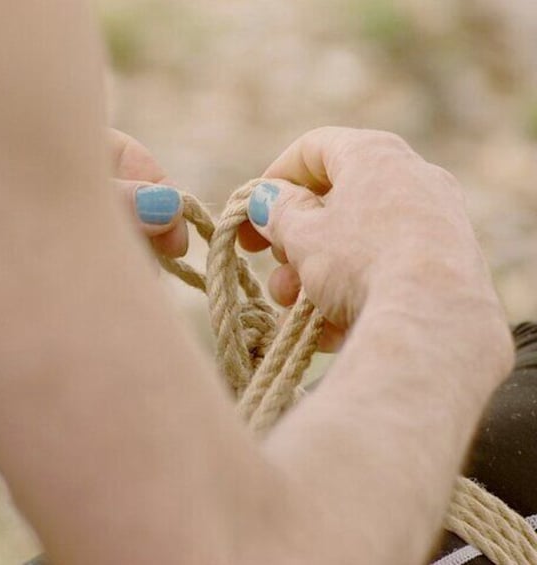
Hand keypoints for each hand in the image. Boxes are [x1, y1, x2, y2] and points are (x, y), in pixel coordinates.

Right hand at [238, 127, 508, 359]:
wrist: (432, 318)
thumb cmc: (359, 261)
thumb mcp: (302, 234)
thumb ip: (278, 212)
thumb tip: (269, 200)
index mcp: (375, 155)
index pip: (313, 148)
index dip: (273, 180)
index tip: (251, 215)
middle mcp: (413, 178)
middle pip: (336, 203)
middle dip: (294, 241)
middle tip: (275, 269)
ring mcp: (436, 223)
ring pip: (357, 244)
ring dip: (315, 276)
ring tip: (294, 309)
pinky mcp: (449, 267)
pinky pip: (386, 272)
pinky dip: (352, 295)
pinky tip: (329, 330)